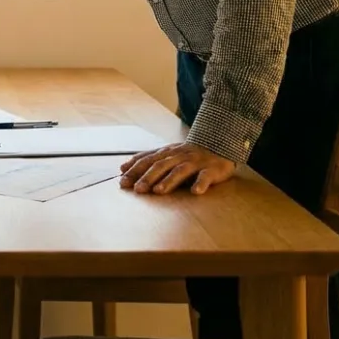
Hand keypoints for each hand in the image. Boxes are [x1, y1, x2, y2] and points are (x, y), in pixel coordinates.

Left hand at [119, 143, 235, 194]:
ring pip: (180, 170)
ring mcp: (195, 162)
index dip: (134, 171)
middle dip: (148, 177)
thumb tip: (121, 167)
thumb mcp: (164, 154)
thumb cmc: (186, 155)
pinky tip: (195, 191)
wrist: (217, 146)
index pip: (147, 161)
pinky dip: (201, 183)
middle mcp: (178, 156)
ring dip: (169, 181)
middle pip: (161, 166)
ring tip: (159, 191)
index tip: (122, 182)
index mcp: (165, 153)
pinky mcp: (211, 169)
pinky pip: (205, 176)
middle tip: (137, 189)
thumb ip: (144, 160)